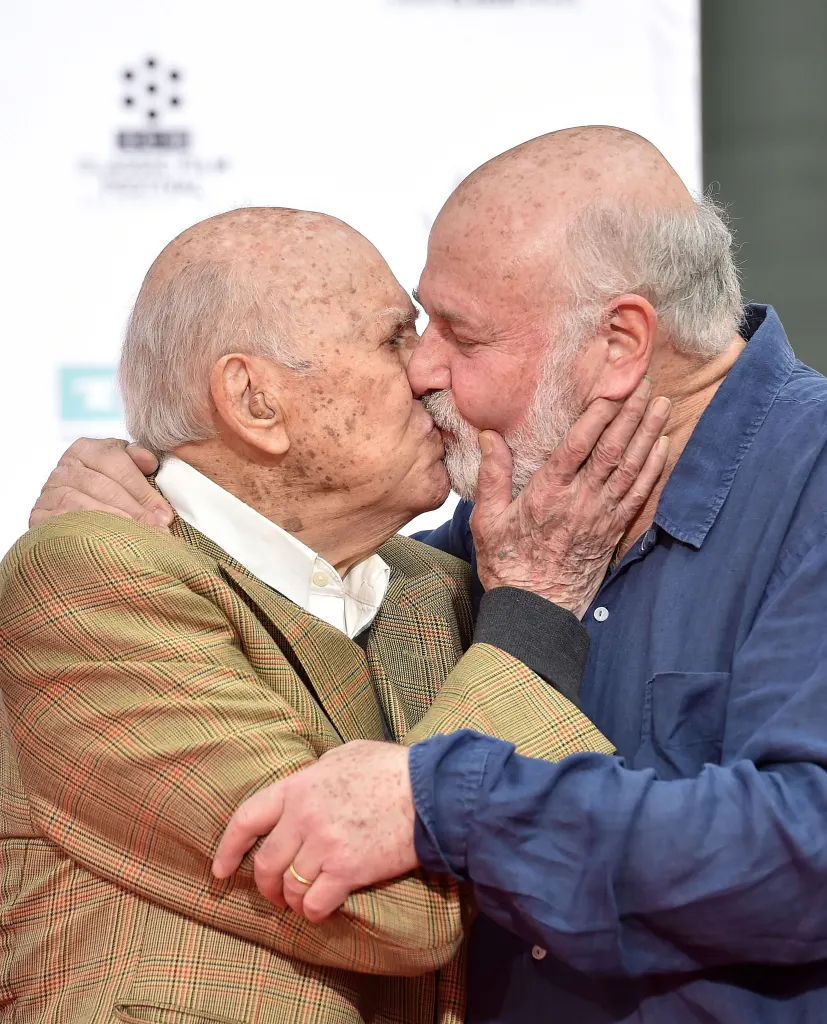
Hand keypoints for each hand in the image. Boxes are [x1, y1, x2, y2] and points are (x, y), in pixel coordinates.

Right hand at [29, 438, 172, 529]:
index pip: (116, 462)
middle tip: (157, 530)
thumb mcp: (126, 469)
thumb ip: (138, 459)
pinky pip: (62, 524)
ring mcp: (48, 492)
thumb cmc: (112, 491)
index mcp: (86, 449)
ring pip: (81, 505)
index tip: (164, 514)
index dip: (143, 489)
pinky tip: (108, 543)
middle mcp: (63, 468)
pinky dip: (86, 533)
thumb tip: (149, 461)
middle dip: (134, 510)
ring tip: (137, 538)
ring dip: (113, 522)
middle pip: (102, 485)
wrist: (77, 520)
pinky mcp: (38, 516)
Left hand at [212, 741, 416, 922]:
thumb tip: (311, 780)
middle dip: (266, 886)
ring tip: (302, 903)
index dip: (228, 849)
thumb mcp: (346, 755)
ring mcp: (324, 845)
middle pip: (266, 864)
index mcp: (299, 786)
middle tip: (276, 894)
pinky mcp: (347, 870)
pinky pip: (314, 904)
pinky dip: (313, 913)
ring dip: (292, 902)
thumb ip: (319, 771)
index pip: (247, 819)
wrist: (430, 791)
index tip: (221, 871)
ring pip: (289, 888)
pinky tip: (322, 909)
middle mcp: (304, 817)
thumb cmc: (392, 769)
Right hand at [472, 378, 669, 617]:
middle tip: (646, 383)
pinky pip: (639, 494)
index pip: (578, 444)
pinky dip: (654, 467)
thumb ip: (492, 475)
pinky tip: (663, 446)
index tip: (611, 387)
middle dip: (631, 413)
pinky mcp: (613, 530)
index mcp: (548, 493)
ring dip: (649, 433)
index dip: (598, 413)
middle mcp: (580, 501)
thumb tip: (490, 435)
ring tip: (661, 405)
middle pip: (613, 449)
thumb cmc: (507, 565)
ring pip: (631, 467)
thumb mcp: (487, 520)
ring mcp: (601, 516)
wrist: (536, 610)